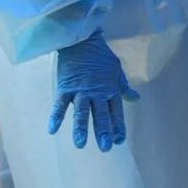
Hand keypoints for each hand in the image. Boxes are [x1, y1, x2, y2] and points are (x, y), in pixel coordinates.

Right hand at [48, 30, 139, 151]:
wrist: (82, 40)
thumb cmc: (100, 56)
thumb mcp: (117, 70)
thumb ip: (123, 87)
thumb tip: (135, 98)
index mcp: (110, 89)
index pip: (116, 111)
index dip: (118, 126)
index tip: (119, 140)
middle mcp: (96, 92)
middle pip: (100, 114)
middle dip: (103, 131)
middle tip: (106, 147)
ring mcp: (80, 90)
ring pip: (81, 111)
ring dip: (81, 128)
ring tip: (80, 144)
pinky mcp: (65, 86)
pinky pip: (60, 104)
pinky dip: (56, 116)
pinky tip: (52, 130)